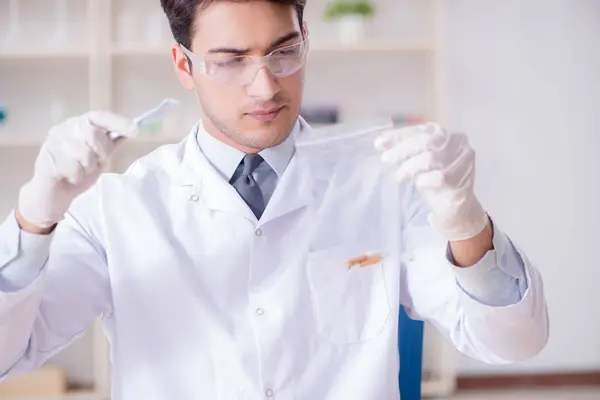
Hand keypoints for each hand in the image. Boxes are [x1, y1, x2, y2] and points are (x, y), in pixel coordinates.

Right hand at [17, 111, 135, 228]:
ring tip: (79, 171)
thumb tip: (132, 130)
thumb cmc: (78, 173)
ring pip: (83, 153)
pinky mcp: (46, 159)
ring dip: (87, 168)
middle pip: (93, 134)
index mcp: (77, 126)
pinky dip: (76, 177)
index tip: (135, 130)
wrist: (54, 195)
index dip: (117, 122)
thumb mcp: (99, 158)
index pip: (98, 116)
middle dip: (101, 153)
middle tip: (95, 163)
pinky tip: (68, 178)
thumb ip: (111, 145)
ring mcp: (52, 143)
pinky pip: (73, 168)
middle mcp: (63, 129)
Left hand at [374, 122, 488, 240]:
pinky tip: (419, 185)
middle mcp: (457, 144)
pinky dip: (423, 181)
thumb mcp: (419, 161)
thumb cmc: (435, 180)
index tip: (379, 143)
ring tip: (399, 176)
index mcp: (446, 135)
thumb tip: (382, 144)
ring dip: (409, 167)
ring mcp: (461, 162)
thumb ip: (407, 151)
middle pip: (425, 141)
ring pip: (430, 159)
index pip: (420, 130)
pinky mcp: (460, 180)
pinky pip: (436, 178)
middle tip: (385, 159)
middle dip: (401, 150)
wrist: (457, 207)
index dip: (398, 135)